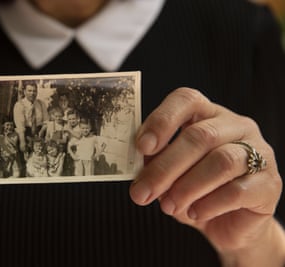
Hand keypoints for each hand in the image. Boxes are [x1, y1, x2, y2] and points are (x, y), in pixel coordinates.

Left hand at [129, 88, 284, 264]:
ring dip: (187, 187)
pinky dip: (209, 204)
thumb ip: (155, 163)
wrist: (229, 224)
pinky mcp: (269, 183)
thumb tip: (138, 164)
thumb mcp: (169, 175)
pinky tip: (195, 213)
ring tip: (168, 206)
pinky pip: (238, 190)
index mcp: (207, 115)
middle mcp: (235, 126)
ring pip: (221, 161)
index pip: (186, 100)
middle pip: (199, 136)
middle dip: (165, 167)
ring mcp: (258, 152)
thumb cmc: (194, 191)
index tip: (141, 146)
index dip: (162, 120)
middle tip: (142, 192)